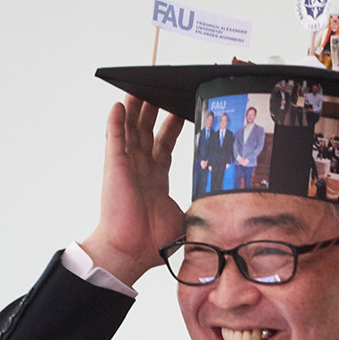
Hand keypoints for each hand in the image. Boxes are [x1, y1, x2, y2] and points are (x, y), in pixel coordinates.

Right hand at [82, 95, 185, 284]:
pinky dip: (116, 121)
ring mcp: (126, 166)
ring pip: (131, 129)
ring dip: (135, 108)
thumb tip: (224, 210)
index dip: (172, 126)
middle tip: (160, 89)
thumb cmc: (152, 241)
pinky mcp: (114, 166)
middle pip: (146, 131)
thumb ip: (200, 207)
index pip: (164, 145)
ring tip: (140, 88)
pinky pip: (115, 138)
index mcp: (156, 179)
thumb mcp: (186, 218)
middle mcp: (140, 169)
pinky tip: (119, 104)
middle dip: (153, 110)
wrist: (131, 251)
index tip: (180, 108)